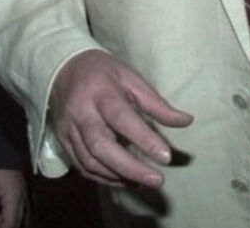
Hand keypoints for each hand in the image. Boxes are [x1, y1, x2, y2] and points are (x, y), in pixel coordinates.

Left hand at [0, 168, 25, 227]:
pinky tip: (2, 213)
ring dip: (9, 221)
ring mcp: (24, 192)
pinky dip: (13, 215)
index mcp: (14, 197)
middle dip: (5, 227)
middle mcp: (22, 197)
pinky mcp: (22, 188)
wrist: (1, 143)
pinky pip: (22, 208)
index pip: (11, 223)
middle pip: (18, 222)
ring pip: (22, 216)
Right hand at [49, 49, 192, 187]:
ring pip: (90, 161)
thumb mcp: (131, 78)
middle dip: (130, 168)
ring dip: (118, 176)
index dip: (144, 139)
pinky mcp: (62, 141)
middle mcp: (81, 112)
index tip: (166, 156)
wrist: (62, 68)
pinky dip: (103, 177)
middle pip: (101, 146)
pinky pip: (82, 166)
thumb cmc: (103, 73)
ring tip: (143, 182)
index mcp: (101, 92)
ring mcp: (68, 129)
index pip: (122, 118)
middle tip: (157, 180)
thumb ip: (157, 103)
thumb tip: (187, 121)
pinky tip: (123, 180)